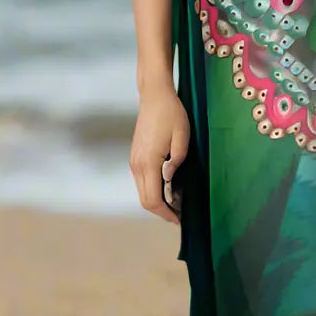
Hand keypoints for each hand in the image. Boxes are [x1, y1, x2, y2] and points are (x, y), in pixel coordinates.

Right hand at [129, 84, 189, 224]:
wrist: (154, 96)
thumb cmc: (171, 114)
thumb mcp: (182, 136)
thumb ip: (177, 161)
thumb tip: (169, 181)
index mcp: (148, 162)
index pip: (153, 200)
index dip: (166, 213)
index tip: (179, 219)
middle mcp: (137, 165)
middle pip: (145, 200)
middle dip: (161, 211)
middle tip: (180, 213)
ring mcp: (134, 161)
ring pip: (142, 192)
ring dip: (157, 200)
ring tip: (177, 200)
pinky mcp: (135, 156)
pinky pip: (142, 181)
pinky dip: (153, 189)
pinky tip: (168, 186)